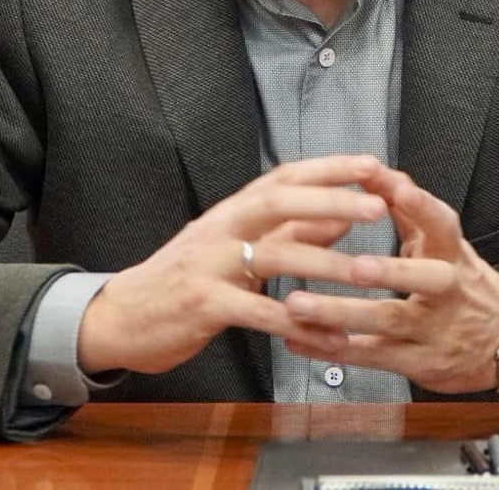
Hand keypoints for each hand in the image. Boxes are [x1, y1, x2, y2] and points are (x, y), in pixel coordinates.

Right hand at [76, 154, 386, 375]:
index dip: (327, 169)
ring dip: (325, 265)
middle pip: (278, 203)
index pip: (283, 178)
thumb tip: (340, 219)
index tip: (370, 164)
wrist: (120, 316)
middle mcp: (220, 229)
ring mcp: (209, 265)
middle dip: (331, 202)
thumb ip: (287, 234)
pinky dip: (296, 323)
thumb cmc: (185, 279)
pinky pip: (258, 313)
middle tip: (378, 206)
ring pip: (274, 257)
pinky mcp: (202, 305)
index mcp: (231, 212)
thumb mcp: (234, 249)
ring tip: (368, 272)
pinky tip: (331, 335)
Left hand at [269, 167, 498, 393]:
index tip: (397, 189)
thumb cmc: (465, 287)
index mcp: (453, 255)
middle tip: (354, 265)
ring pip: (387, 322)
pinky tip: (297, 338)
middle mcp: (447, 293)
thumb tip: (379, 173)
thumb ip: (411, 211)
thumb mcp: (447, 246)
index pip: (444, 226)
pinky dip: (330, 348)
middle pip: (424, 280)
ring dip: (340, 313)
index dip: (422, 208)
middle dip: (389, 271)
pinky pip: (369, 356)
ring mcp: (433, 331)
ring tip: (297, 303)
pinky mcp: (415, 363)